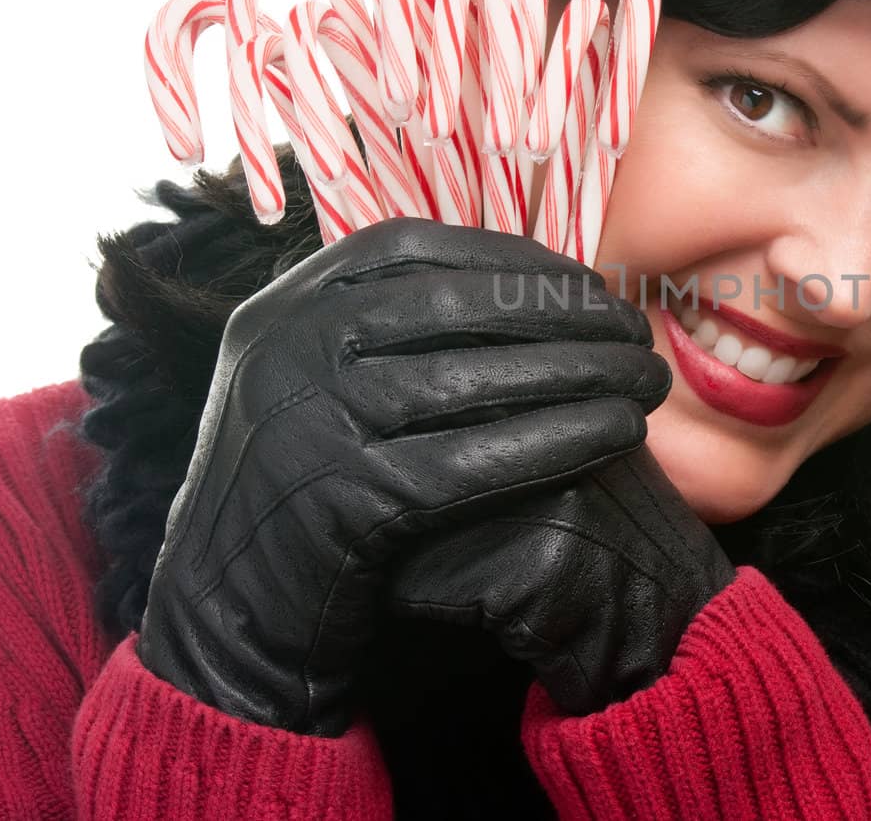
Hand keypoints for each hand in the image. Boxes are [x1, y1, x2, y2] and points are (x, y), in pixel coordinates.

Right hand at [135, 217, 670, 734]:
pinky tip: (616, 435)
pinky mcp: (346, 502)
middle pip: (453, 305)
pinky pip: (476, 459)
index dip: (507, 258)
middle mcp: (283, 350)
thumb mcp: (301, 386)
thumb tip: (494, 275)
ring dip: (580, 373)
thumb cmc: (292, 497)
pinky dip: (557, 440)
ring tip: (648, 379)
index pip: (410, 247)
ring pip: (474, 379)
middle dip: (562, 311)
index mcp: (275, 308)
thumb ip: (370, 329)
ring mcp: (309, 423)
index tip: (582, 279)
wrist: (222, 623)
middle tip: (635, 328)